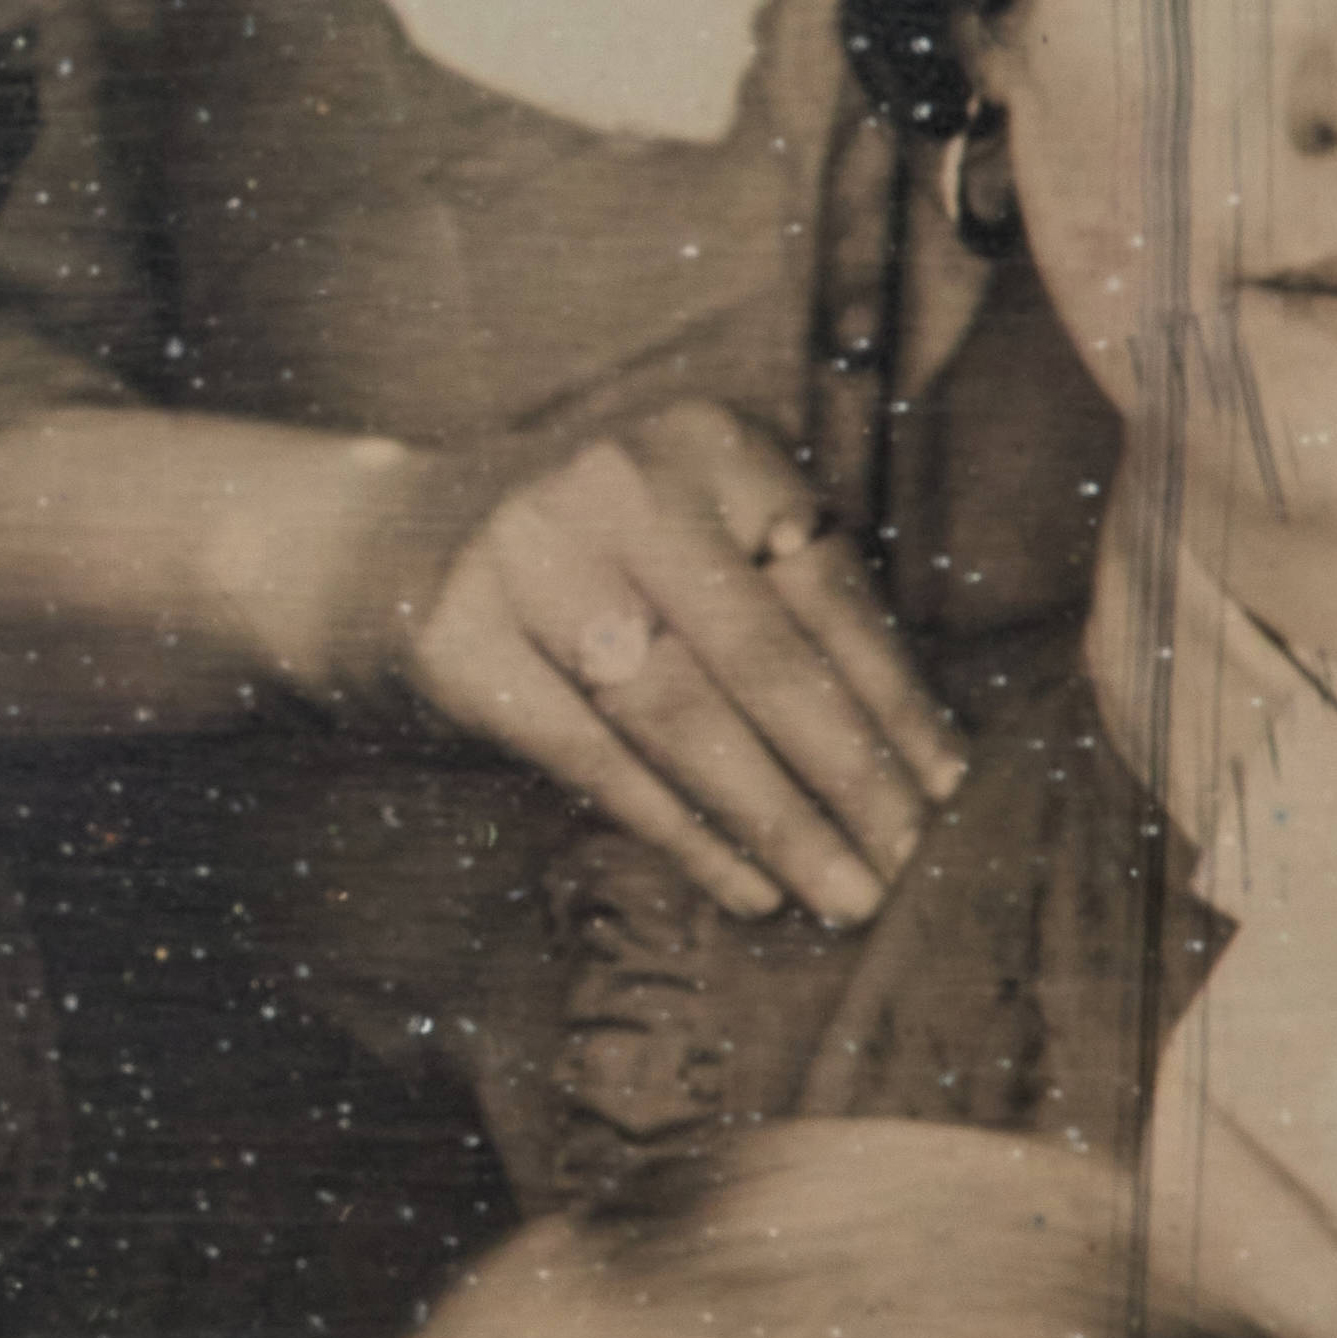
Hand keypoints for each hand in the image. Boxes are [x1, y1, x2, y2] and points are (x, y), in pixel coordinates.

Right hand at [403, 404, 967, 926]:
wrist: (384, 549)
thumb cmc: (595, 564)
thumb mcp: (702, 542)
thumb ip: (794, 610)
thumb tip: (926, 759)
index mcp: (709, 442)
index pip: (827, 589)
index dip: (896, 699)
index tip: (951, 789)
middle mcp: (620, 483)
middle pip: (764, 657)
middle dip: (849, 776)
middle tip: (908, 866)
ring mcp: (531, 557)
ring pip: (683, 717)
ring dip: (777, 822)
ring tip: (843, 895)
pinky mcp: (461, 643)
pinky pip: (598, 763)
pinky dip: (685, 834)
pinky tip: (747, 887)